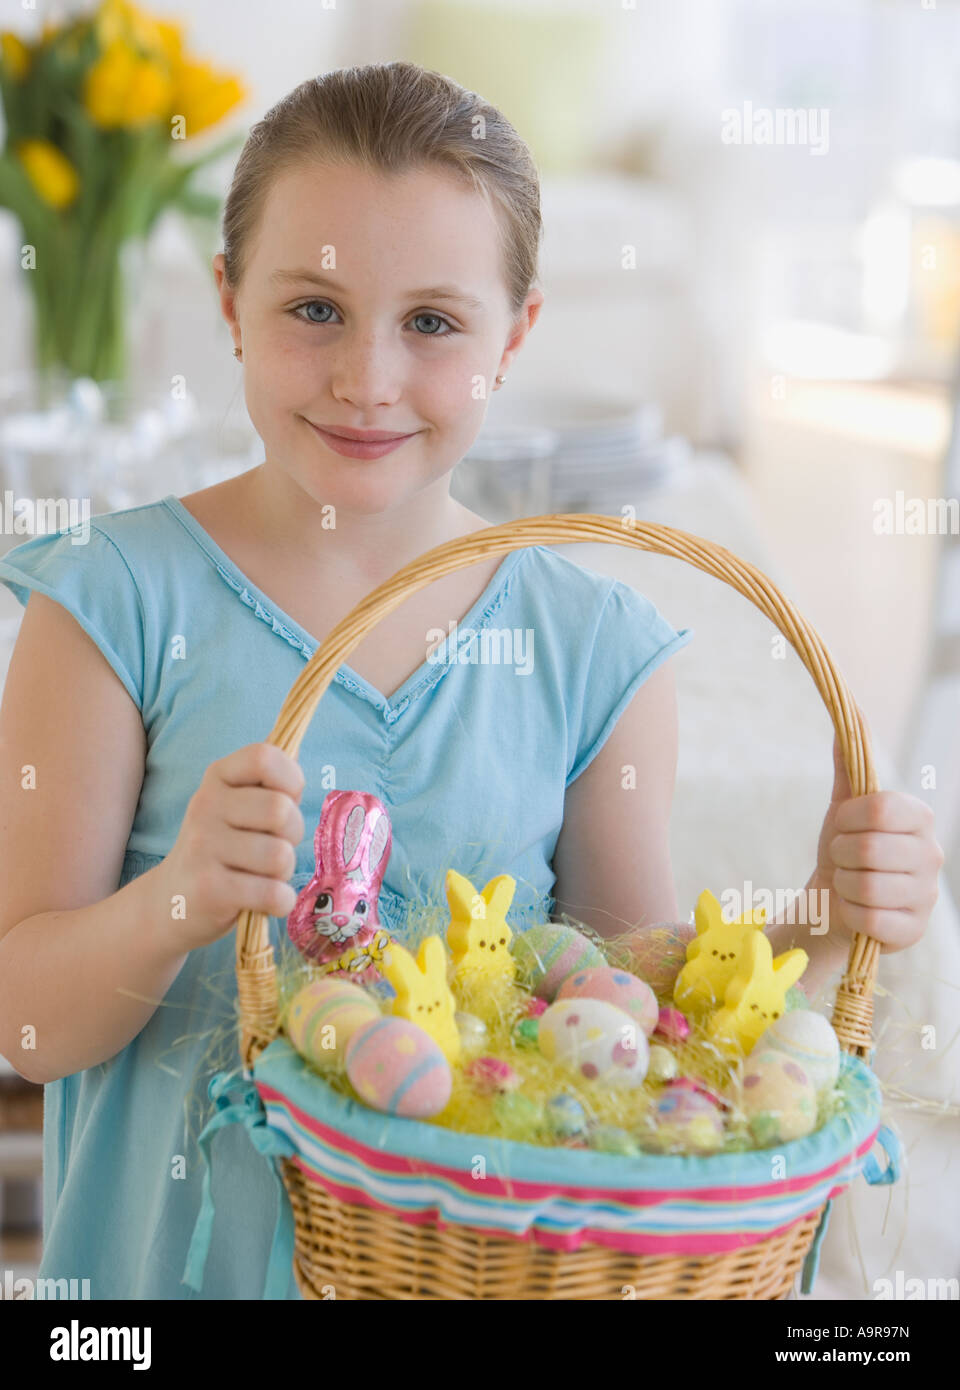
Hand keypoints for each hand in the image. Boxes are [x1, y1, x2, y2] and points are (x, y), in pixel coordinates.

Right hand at [160, 742, 305, 951]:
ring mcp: (202, 846)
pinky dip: (281, 902)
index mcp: (218, 776)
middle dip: (293, 834)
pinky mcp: (209, 888)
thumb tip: (298, 747)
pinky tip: (263, 900)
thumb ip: (270, 782)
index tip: (286, 801)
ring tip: (262, 874)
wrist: (170, 901)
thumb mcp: (238, 805)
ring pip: (280, 856)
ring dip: (283, 872)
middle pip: (281, 810)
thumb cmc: (223, 847)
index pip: (264, 757)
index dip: (291, 780)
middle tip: (274, 846)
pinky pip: (273, 894)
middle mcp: (205, 804)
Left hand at [811, 733, 943, 953]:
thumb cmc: (844, 849)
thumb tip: (850, 713)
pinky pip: (868, 919)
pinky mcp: (913, 930)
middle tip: (843, 858)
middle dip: (841, 854)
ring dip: (842, 884)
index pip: (882, 808)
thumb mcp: (843, 808)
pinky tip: (854, 909)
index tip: (842, 825)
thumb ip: (848, 767)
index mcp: (919, 817)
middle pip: (870, 848)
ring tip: (848, 882)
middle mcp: (932, 854)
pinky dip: (847, 912)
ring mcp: (927, 895)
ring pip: (867, 887)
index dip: (849, 818)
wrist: (837, 900)